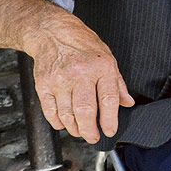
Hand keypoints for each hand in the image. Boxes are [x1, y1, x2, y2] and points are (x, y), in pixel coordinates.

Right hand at [27, 22, 133, 143]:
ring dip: (75, 128)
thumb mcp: (108, 59)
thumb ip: (118, 84)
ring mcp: (60, 80)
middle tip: (93, 137)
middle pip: (86, 111)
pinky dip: (58, 122)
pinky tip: (65, 124)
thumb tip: (127, 103)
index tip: (109, 131)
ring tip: (80, 131)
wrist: (52, 33)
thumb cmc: (82, 45)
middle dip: (90, 130)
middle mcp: (80, 74)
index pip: (108, 100)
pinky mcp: (44, 85)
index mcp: (101, 68)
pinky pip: (51, 111)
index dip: (109, 120)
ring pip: (67, 114)